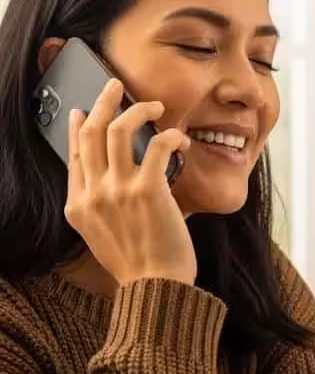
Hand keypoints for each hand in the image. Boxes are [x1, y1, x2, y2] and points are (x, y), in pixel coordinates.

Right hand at [64, 79, 196, 287]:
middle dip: (103, 101)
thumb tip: (110, 186)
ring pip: (118, 130)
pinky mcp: (149, 191)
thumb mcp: (103, 236)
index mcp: (78, 205)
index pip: (75, 154)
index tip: (83, 111)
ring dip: (138, 109)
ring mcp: (118, 191)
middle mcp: (93, 194)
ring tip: (154, 104)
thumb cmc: (140, 266)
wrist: (156, 289)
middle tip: (115, 84)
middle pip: (91, 133)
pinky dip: (170, 135)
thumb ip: (101, 208)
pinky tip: (180, 137)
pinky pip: (158, 146)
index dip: (78, 127)